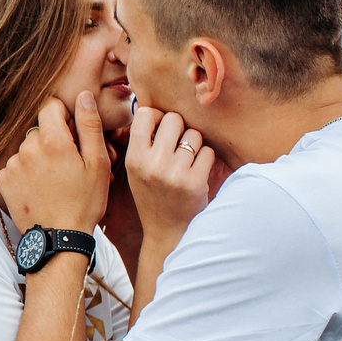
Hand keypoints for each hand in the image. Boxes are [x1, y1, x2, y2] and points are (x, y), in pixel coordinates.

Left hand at [0, 93, 111, 237]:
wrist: (60, 238)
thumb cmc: (84, 201)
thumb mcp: (98, 162)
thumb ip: (90, 125)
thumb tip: (84, 96)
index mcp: (52, 139)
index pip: (51, 106)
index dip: (64, 117)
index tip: (73, 135)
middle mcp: (27, 147)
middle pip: (39, 129)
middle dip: (53, 139)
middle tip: (69, 163)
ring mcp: (12, 164)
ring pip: (28, 148)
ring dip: (39, 157)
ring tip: (56, 180)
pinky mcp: (4, 180)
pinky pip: (16, 166)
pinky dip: (26, 172)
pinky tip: (40, 188)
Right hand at [123, 105, 217, 241]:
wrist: (166, 232)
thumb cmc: (152, 195)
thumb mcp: (136, 170)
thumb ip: (142, 142)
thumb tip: (152, 109)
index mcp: (134, 158)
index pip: (145, 114)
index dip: (156, 117)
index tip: (160, 129)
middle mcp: (152, 164)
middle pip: (173, 119)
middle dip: (178, 129)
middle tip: (177, 146)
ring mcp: (174, 173)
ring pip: (194, 134)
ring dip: (194, 144)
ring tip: (186, 162)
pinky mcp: (195, 182)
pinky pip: (207, 152)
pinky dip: (205, 159)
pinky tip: (196, 172)